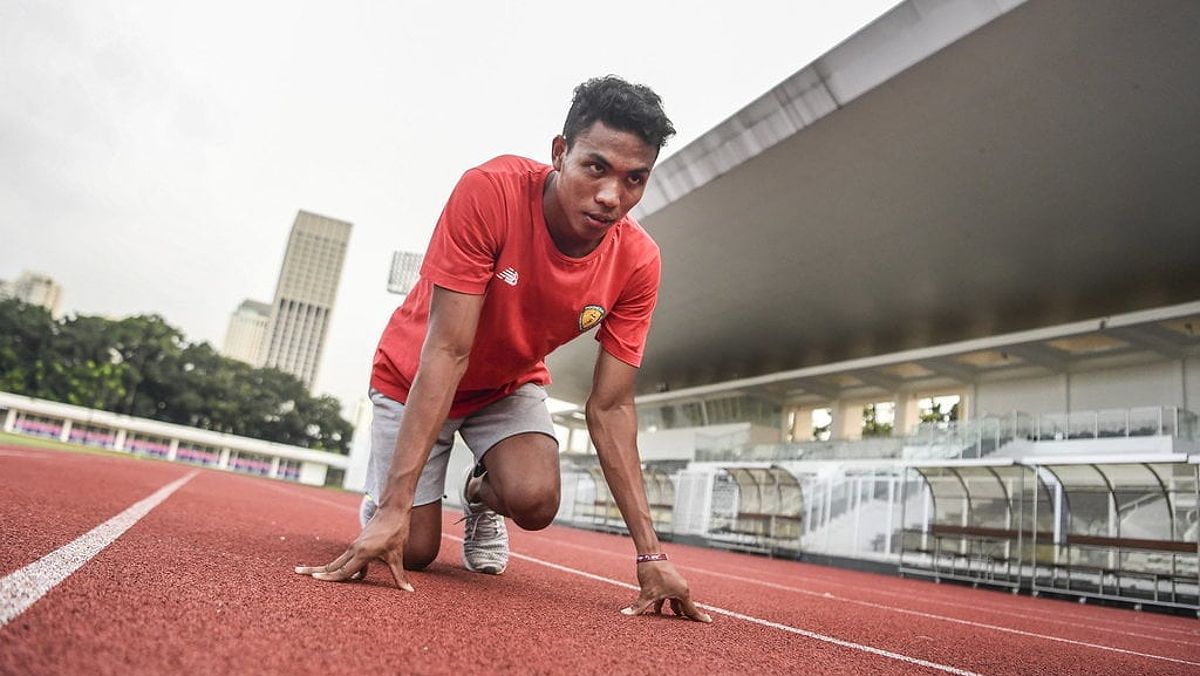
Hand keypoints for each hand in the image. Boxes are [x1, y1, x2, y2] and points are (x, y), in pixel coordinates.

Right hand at [294, 504, 414, 590]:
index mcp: (362, 553)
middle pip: (332, 565)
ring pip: (338, 561)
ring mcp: (355, 546)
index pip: (343, 571)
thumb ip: (400, 575)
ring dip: (325, 569)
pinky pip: (348, 559)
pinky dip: (343, 567)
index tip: (313, 581)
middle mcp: (354, 549)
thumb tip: (409, 591)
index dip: (329, 578)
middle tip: (296, 573)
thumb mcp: (398, 554)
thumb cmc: (396, 530)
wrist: (394, 509)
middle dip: (315, 570)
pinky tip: (355, 577)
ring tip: (309, 573)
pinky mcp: (359, 544)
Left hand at [621, 560, 711, 622]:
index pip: (692, 610)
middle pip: (684, 607)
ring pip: (676, 602)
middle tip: (686, 629)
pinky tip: (656, 610)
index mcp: (682, 592)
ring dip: (671, 611)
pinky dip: (665, 603)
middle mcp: (682, 588)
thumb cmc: (652, 572)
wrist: (650, 553)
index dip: (699, 618)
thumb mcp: (646, 593)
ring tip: (667, 622)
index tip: (709, 622)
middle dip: (682, 618)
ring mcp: (676, 584)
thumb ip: (638, 607)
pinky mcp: (669, 581)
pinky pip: (670, 596)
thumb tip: (626, 615)